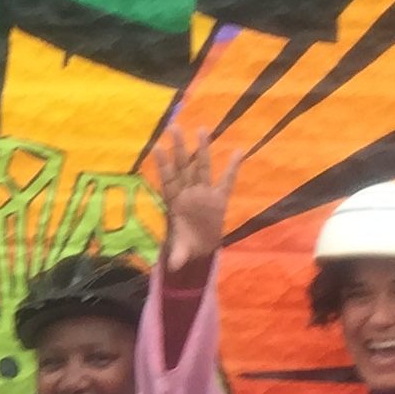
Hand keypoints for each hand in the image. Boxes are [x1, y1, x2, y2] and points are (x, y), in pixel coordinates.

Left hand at [151, 119, 246, 270]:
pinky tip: (238, 151)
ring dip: (201, 150)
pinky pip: (227, 180)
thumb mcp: (182, 252)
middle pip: (183, 167)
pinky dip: (233, 167)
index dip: (163, 166)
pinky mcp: (220, 198)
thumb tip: (172, 266)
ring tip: (201, 129)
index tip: (156, 148)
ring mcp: (204, 193)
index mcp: (176, 203)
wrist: (201, 247)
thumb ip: (177, 256)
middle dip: (178, 148)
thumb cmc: (186, 245)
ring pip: (202, 168)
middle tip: (173, 126)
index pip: (168, 181)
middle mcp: (189, 194)